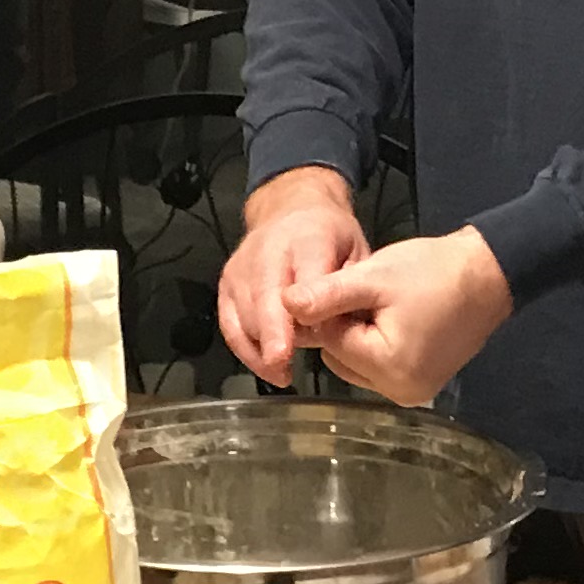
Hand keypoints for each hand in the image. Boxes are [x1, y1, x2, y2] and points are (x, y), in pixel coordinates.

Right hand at [217, 168, 368, 385]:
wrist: (294, 211)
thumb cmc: (332, 238)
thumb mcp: (357, 252)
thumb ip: (349, 289)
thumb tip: (340, 330)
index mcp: (308, 237)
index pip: (306, 271)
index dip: (307, 303)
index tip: (312, 333)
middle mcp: (267, 249)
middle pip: (265, 295)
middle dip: (273, 332)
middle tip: (281, 366)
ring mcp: (241, 267)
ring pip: (244, 313)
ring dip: (261, 347)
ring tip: (283, 373)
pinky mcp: (226, 285)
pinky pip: (230, 324)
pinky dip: (245, 350)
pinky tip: (266, 368)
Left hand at [285, 228, 511, 404]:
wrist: (488, 274)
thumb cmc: (433, 271)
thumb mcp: (373, 277)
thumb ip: (326, 295)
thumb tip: (283, 305)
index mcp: (389, 368)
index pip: (330, 340)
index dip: (331, 309)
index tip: (349, 283)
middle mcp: (400, 391)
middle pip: (340, 357)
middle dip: (345, 325)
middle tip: (372, 294)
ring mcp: (413, 392)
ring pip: (355, 362)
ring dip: (359, 334)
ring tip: (386, 304)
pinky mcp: (421, 385)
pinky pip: (379, 366)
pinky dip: (378, 342)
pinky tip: (397, 317)